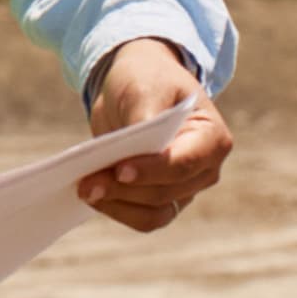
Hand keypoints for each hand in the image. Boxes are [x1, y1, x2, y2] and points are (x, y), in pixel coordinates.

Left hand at [80, 40, 231, 232]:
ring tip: (85, 189)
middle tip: (85, 183)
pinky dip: (116, 210)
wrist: (137, 86)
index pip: (184, 163)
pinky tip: (92, 195)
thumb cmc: (147, 80)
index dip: (152, 171)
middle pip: (165, 193)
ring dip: (117, 205)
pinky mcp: (161, 198)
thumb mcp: (145, 88)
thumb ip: (143, 120)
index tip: (119, 170)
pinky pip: (143, 217)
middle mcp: (204, 169)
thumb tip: (129, 157)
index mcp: (212, 138)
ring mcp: (184, 188)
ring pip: (154, 213)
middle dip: (123, 189)